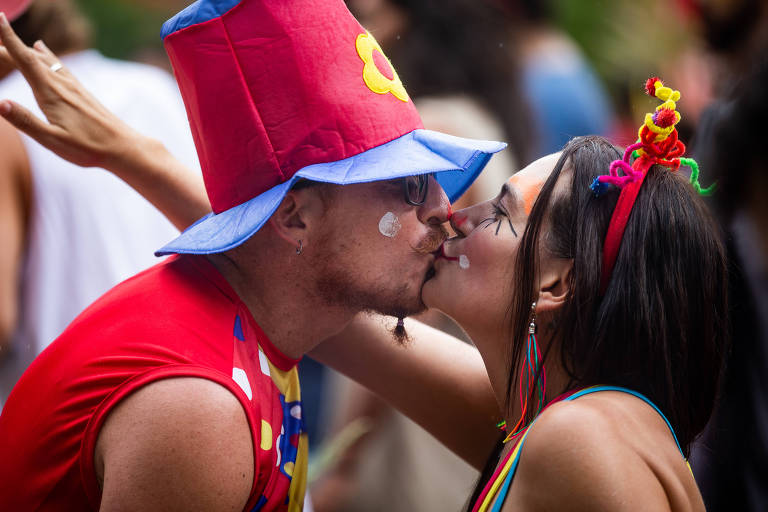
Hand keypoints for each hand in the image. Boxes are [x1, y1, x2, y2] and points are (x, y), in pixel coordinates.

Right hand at [0, 12, 209, 229]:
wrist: (123, 146)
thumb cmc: (88, 148)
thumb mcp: (53, 140)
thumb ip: (26, 122)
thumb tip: (1, 103)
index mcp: (50, 93)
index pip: (25, 60)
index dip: (9, 39)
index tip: (0, 18)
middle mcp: (61, 84)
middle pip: (31, 58)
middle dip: (10, 48)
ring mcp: (73, 86)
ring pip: (45, 60)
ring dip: (25, 50)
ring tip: (11, 40)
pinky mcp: (81, 91)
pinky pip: (58, 66)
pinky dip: (45, 55)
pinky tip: (43, 51)